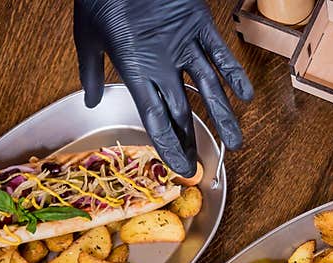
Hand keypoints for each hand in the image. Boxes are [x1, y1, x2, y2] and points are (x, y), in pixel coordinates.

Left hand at [74, 0, 253, 176]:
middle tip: (200, 166)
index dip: (169, 146)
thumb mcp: (86, 35)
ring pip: (209, 89)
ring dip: (223, 118)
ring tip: (235, 144)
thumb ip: (89, 71)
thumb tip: (91, 100)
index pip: (155, 119)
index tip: (179, 167)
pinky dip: (234, 74)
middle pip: (182, 112)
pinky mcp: (199, 23)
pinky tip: (246, 96)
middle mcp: (163, 63)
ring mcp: (184, 44)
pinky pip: (221, 54)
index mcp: (135, 70)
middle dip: (191, 141)